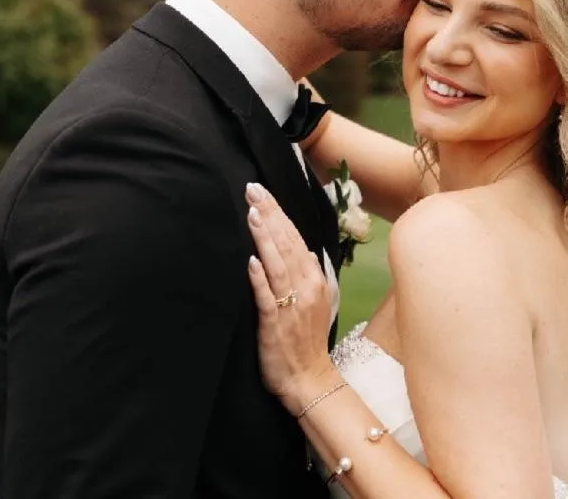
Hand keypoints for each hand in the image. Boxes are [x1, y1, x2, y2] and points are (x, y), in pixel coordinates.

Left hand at [245, 182, 336, 411]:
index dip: (279, 214)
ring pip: (277, 264)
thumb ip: (309, 275)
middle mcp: (305, 287)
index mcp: (314, 279)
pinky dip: (259, 277)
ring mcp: (291, 304)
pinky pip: (266, 296)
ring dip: (265, 237)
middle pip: (286, 243)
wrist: (309, 379)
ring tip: (253, 213)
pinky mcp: (275, 323)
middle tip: (253, 189)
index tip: (264, 192)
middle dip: (270, 214)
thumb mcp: (316, 302)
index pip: (295, 238)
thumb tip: (304, 250)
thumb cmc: (306, 340)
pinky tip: (251, 259)